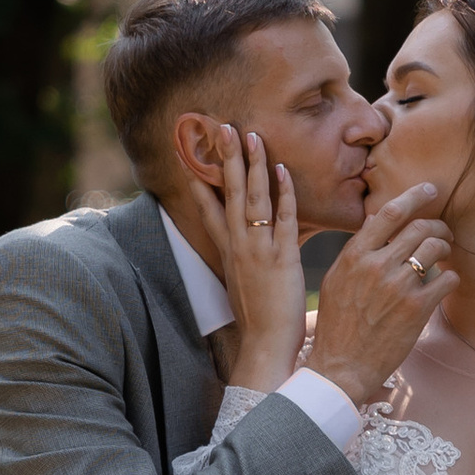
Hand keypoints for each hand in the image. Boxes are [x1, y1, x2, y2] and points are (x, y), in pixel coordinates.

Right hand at [183, 124, 306, 389]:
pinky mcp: (281, 258)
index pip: (208, 211)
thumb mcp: (243, 290)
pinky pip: (283, 218)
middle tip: (221, 126)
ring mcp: (257, 250)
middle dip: (224, 158)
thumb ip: (243, 268)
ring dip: (250, 165)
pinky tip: (282, 170)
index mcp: (228, 254)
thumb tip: (244, 260)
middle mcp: (238, 247)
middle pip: (226, 194)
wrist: (264, 348)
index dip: (199, 182)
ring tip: (249, 134)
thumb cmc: (260, 324)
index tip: (191, 156)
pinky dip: (282, 193)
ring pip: (251, 199)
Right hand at [306, 179, 454, 405]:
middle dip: (438, 226)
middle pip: (420, 227)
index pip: (389, 212)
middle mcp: (377, 265)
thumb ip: (356, 252)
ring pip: (436, 249)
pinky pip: (447, 279)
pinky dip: (451, 278)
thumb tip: (374, 223)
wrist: (341, 366)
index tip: (431, 190)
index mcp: (355, 255)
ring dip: (446, 249)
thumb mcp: (336, 281)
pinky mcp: (417, 308)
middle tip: (445, 233)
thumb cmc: (337, 325)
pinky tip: (445, 283)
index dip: (415, 196)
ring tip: (446, 256)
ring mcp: (398, 286)